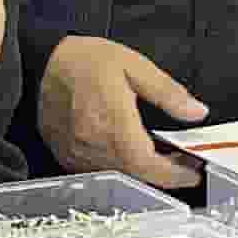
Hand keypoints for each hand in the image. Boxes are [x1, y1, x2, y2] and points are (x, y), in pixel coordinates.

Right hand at [38, 33, 207, 183]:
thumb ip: (167, 92)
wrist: (42, 63)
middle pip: (136, 175)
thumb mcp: (133, 65)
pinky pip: (100, 172)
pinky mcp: (67, 156)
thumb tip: (196, 112)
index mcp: (110, 120)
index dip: (174, 174)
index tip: (193, 172)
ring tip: (163, 159)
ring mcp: (76, 154)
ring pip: (120, 177)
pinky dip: (122, 170)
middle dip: (165, 175)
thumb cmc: (84, 60)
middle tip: (183, 165)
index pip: (147, 163)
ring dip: (144, 173)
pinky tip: (133, 156)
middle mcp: (91, 143)